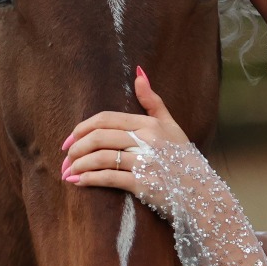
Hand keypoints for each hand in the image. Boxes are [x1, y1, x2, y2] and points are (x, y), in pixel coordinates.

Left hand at [61, 66, 189, 196]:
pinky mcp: (144, 184)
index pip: (106, 119)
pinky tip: (78, 182)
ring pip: (101, 157)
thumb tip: (138, 72)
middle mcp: (147, 140)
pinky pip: (109, 178)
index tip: (69, 139)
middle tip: (65, 158)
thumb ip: (152, 100)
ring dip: (79, 165)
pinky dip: (90, 179)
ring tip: (68, 172)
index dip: (82, 128)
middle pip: (99, 137)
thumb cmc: (183, 158)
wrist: (201, 193)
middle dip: (76, 148)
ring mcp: (145, 162)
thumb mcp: (171, 124)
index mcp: (149, 124)